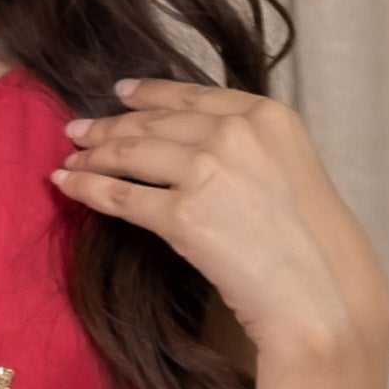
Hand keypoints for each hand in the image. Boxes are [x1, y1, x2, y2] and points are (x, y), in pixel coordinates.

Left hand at [50, 81, 388, 371]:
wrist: (321, 295)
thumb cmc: (315, 248)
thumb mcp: (293, 172)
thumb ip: (253, 150)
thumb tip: (204, 152)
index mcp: (268, 115)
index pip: (194, 97)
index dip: (151, 94)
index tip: (122, 93)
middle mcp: (235, 132)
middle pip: (156, 123)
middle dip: (112, 125)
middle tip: (80, 129)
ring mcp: (207, 170)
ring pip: (133, 152)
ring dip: (94, 153)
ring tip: (70, 155)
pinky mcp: (182, 215)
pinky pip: (121, 195)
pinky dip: (88, 187)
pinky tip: (67, 183)